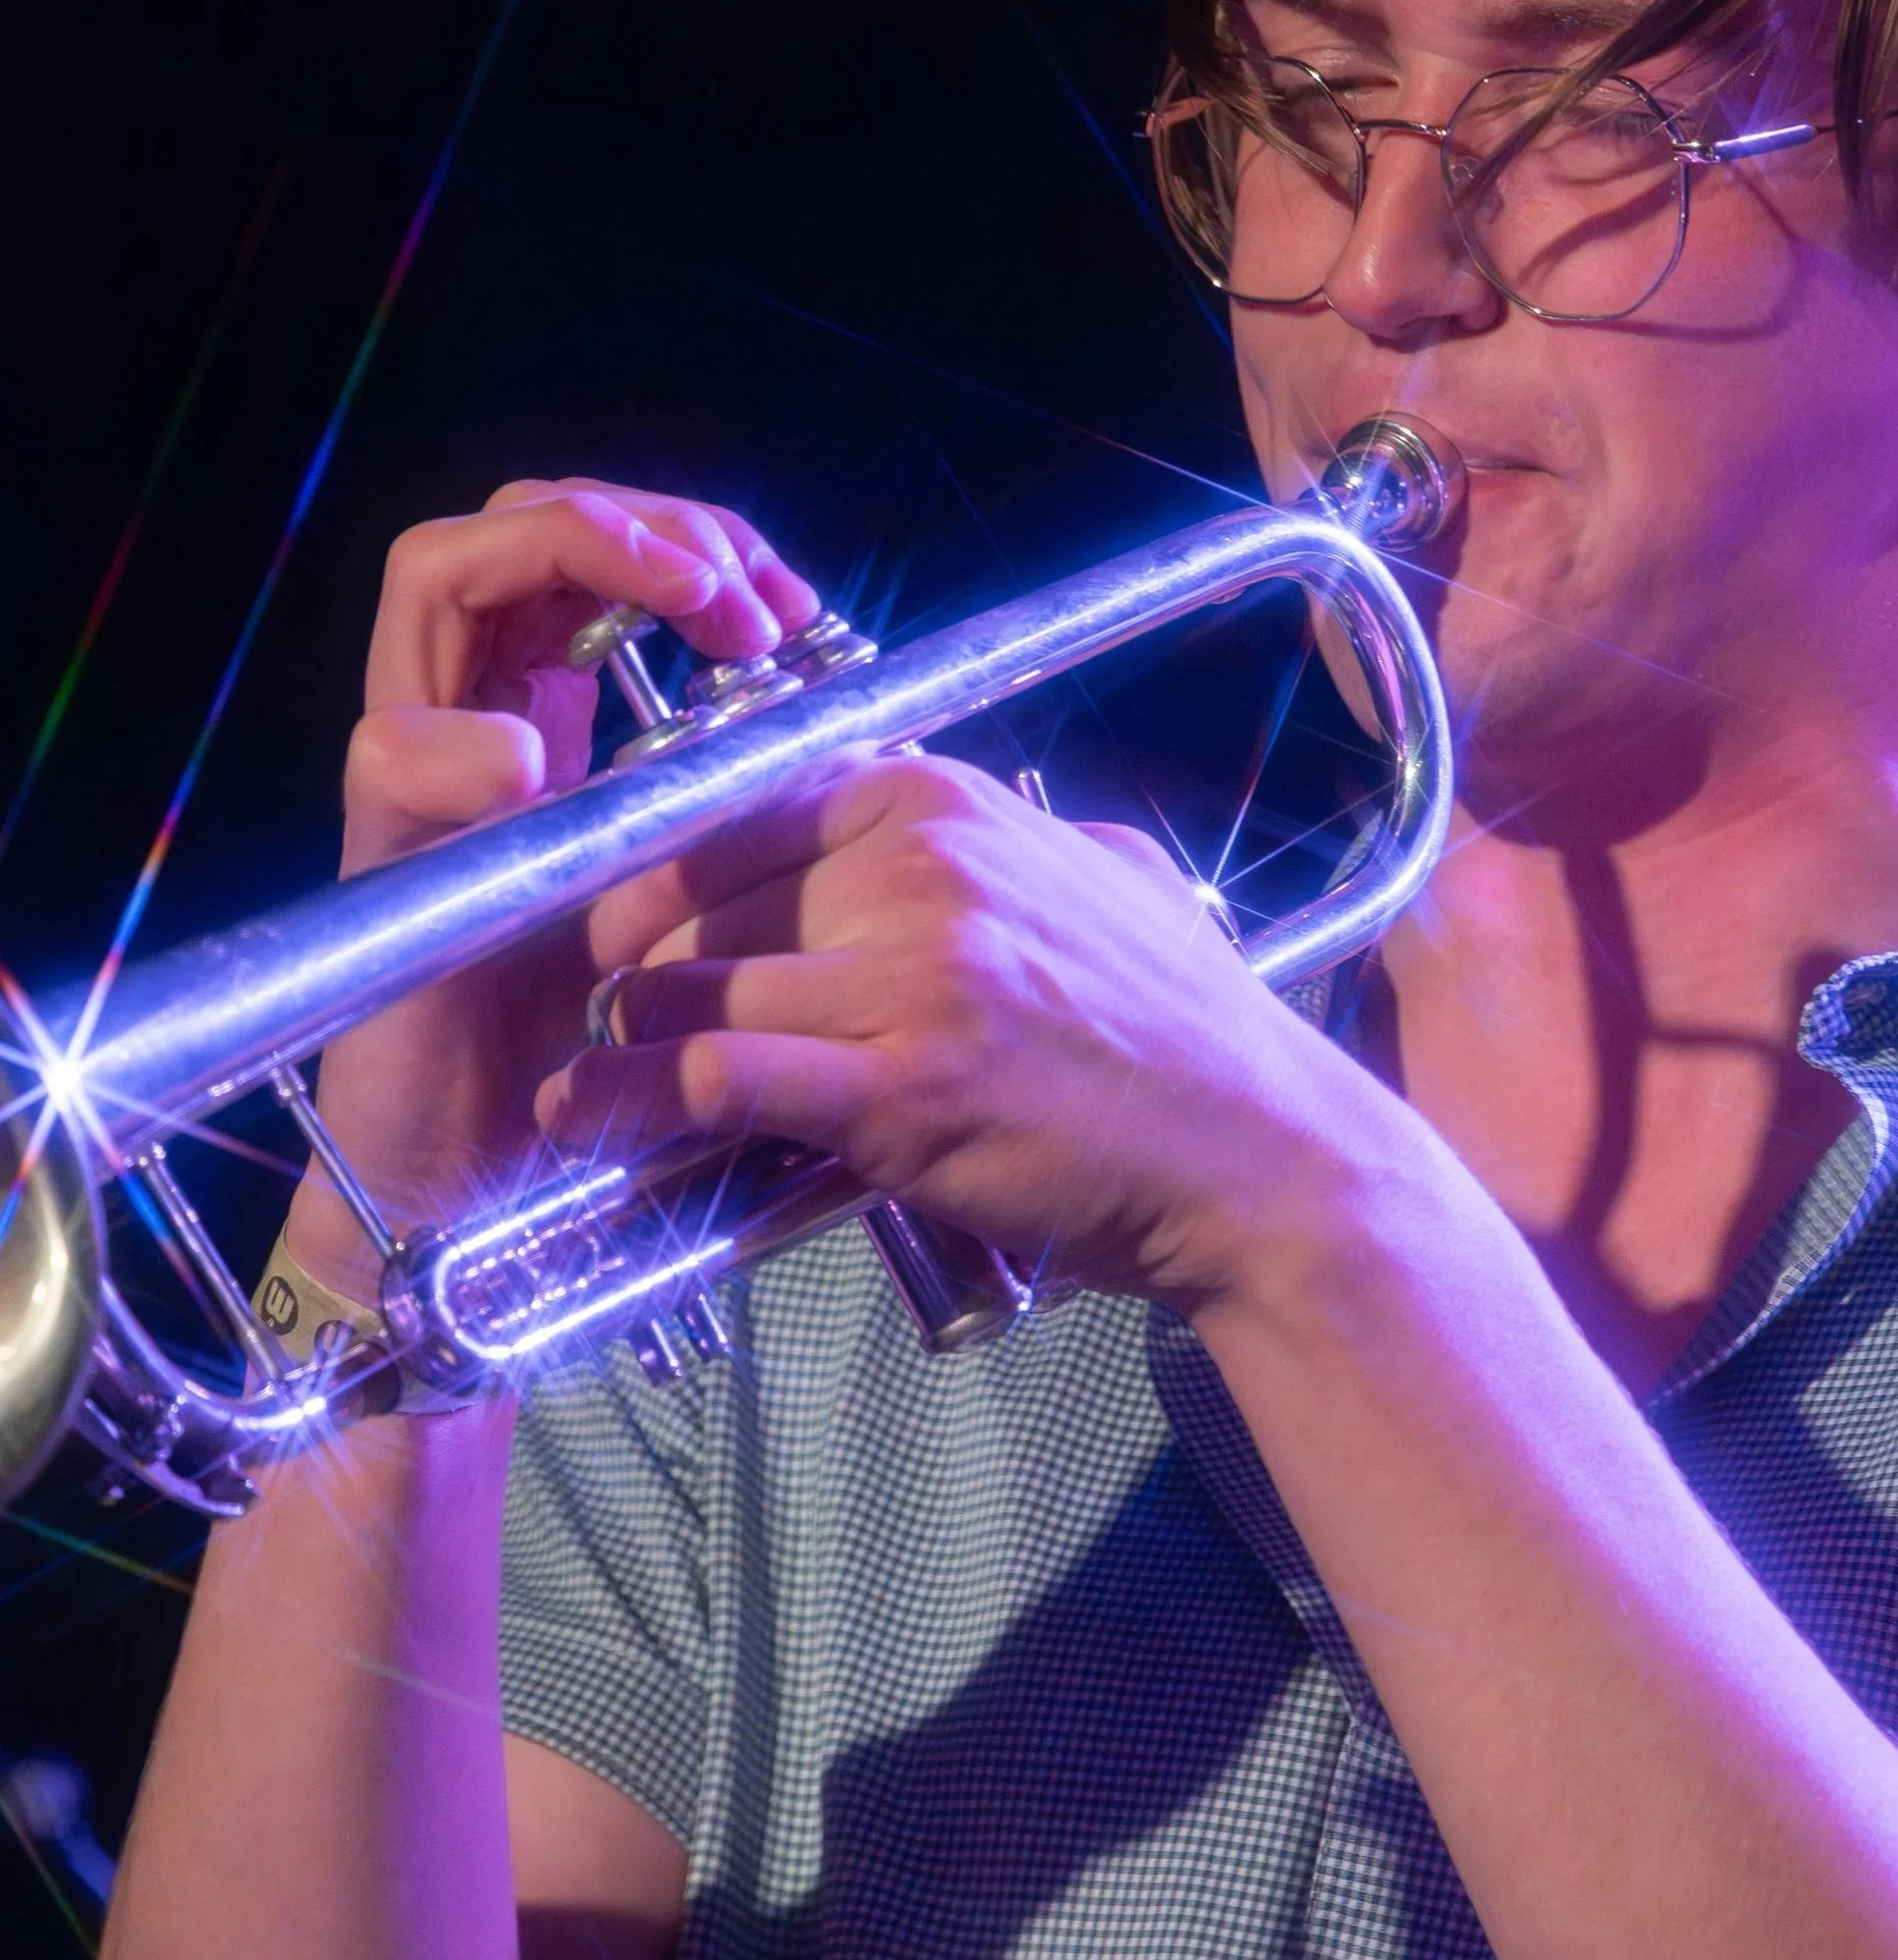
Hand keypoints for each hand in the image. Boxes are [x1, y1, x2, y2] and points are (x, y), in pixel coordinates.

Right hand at [291, 478, 816, 1292]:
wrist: (495, 1167)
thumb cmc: (606, 1034)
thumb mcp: (704, 892)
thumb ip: (741, 802)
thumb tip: (858, 726)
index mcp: (552, 709)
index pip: (600, 550)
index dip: (692, 543)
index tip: (790, 606)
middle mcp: (478, 715)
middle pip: (521, 521)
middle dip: (642, 524)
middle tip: (743, 594)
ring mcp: (420, 774)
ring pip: (440, 575)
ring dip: (572, 559)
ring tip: (687, 612)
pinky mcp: (383, 860)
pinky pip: (394, 749)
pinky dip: (468, 737)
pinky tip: (545, 760)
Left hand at [534, 753, 1374, 1313]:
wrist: (1263, 1156)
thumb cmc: (1178, 1033)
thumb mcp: (1093, 874)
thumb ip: (991, 844)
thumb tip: (910, 838)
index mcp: (944, 803)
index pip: (732, 811)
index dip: (654, 878)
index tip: (616, 929)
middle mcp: (921, 870)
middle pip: (692, 906)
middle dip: (623, 971)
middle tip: (587, 1021)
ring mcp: (912, 977)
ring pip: (687, 993)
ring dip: (613, 1048)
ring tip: (574, 1091)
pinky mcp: (903, 1090)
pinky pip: (717, 1078)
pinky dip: (635, 1103)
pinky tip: (593, 1123)